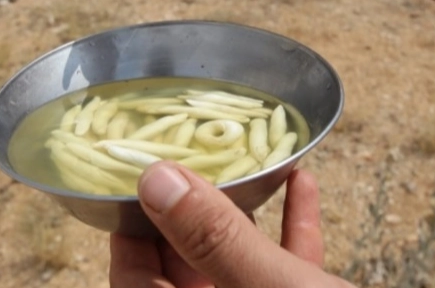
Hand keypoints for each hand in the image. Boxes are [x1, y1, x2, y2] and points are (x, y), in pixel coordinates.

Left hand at [109, 163, 354, 287]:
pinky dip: (291, 235)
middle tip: (194, 159)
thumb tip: (153, 179)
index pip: (134, 281)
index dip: (132, 226)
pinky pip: (283, 277)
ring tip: (248, 164)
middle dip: (190, 213)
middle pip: (183, 271)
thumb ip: (214, 240)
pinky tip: (302, 186)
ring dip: (245, 217)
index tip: (142, 175)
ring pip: (235, 270)